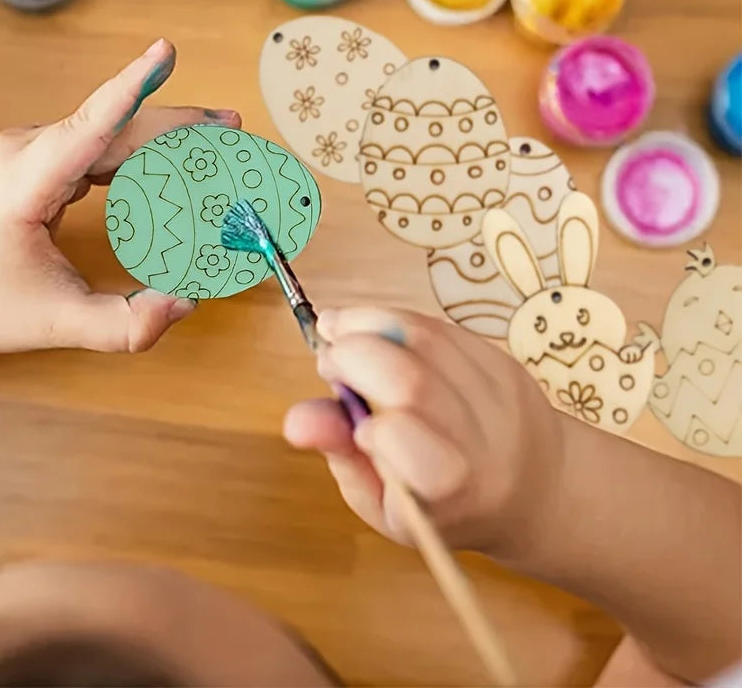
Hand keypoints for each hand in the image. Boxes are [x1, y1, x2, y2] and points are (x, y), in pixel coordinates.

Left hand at [0, 39, 240, 361]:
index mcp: (21, 182)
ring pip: (106, 130)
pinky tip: (166, 164)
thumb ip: (126, 324)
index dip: (132, 86)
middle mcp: (20, 150)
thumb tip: (187, 301)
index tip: (166, 50)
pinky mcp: (32, 157)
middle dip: (176, 124)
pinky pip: (93, 143)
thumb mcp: (54, 323)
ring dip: (160, 136)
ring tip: (215, 142)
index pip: (89, 125)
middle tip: (233, 128)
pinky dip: (135, 153)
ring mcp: (23, 148)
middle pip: (113, 125)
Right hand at [283, 308, 564, 559]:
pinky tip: (373, 329)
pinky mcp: (504, 360)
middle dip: (353, 356)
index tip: (345, 412)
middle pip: (413, 380)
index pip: (406, 442)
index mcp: (447, 490)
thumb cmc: (442, 505)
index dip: (365, 419)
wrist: (531, 489)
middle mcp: (483, 441)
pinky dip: (396, 320)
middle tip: (327, 360)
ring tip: (339, 332)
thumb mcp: (383, 503)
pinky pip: (441, 325)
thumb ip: (340, 455)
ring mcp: (499, 395)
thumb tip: (295, 418)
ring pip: (426, 339)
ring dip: (369, 323)